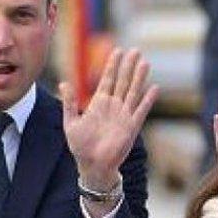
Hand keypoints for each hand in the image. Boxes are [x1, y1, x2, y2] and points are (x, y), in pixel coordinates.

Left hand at [59, 48, 159, 190]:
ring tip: (145, 62)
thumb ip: (70, 103)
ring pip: (133, 92)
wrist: (93, 166)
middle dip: (128, 66)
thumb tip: (64, 83)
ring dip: (139, 78)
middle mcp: (113, 107)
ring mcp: (123, 116)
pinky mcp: (131, 127)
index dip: (112, 65)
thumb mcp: (71, 123)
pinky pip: (141, 111)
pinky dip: (147, 100)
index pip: (107, 79)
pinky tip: (154, 88)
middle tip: (135, 50)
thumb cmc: (81, 147)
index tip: (118, 51)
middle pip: (123, 81)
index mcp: (99, 103)